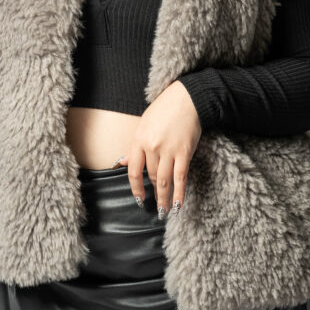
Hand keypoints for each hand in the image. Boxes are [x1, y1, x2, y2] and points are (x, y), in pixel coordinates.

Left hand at [116, 81, 202, 215]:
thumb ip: (135, 147)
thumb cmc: (164, 110)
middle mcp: (152, 147)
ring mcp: (168, 150)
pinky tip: (178, 205)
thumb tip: (122, 163)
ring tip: (164, 211)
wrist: (187, 98)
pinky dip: (179, 193)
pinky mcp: (184, 152)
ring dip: (164, 198)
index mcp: (139, 140)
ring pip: (163, 180)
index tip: (139, 199)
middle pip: (150, 176)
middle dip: (153, 191)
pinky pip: (180, 177)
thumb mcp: (143, 125)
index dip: (135, 188)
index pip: (133, 171)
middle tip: (156, 204)